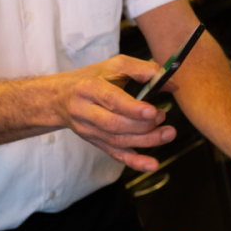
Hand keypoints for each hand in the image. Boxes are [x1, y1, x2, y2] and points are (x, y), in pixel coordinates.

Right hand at [55, 55, 176, 171]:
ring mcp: (89, 131)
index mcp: (89, 88)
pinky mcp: (96, 143)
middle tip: (163, 117)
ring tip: (167, 134)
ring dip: (145, 141)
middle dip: (142, 125)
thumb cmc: (92, 79)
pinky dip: (135, 162)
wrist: (60, 98)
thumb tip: (170, 82)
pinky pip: (115, 155)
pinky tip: (152, 164)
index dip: (132, 108)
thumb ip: (141, 70)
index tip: (153, 111)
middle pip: (114, 124)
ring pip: (117, 141)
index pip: (110, 100)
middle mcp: (85, 111)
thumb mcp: (113, 66)